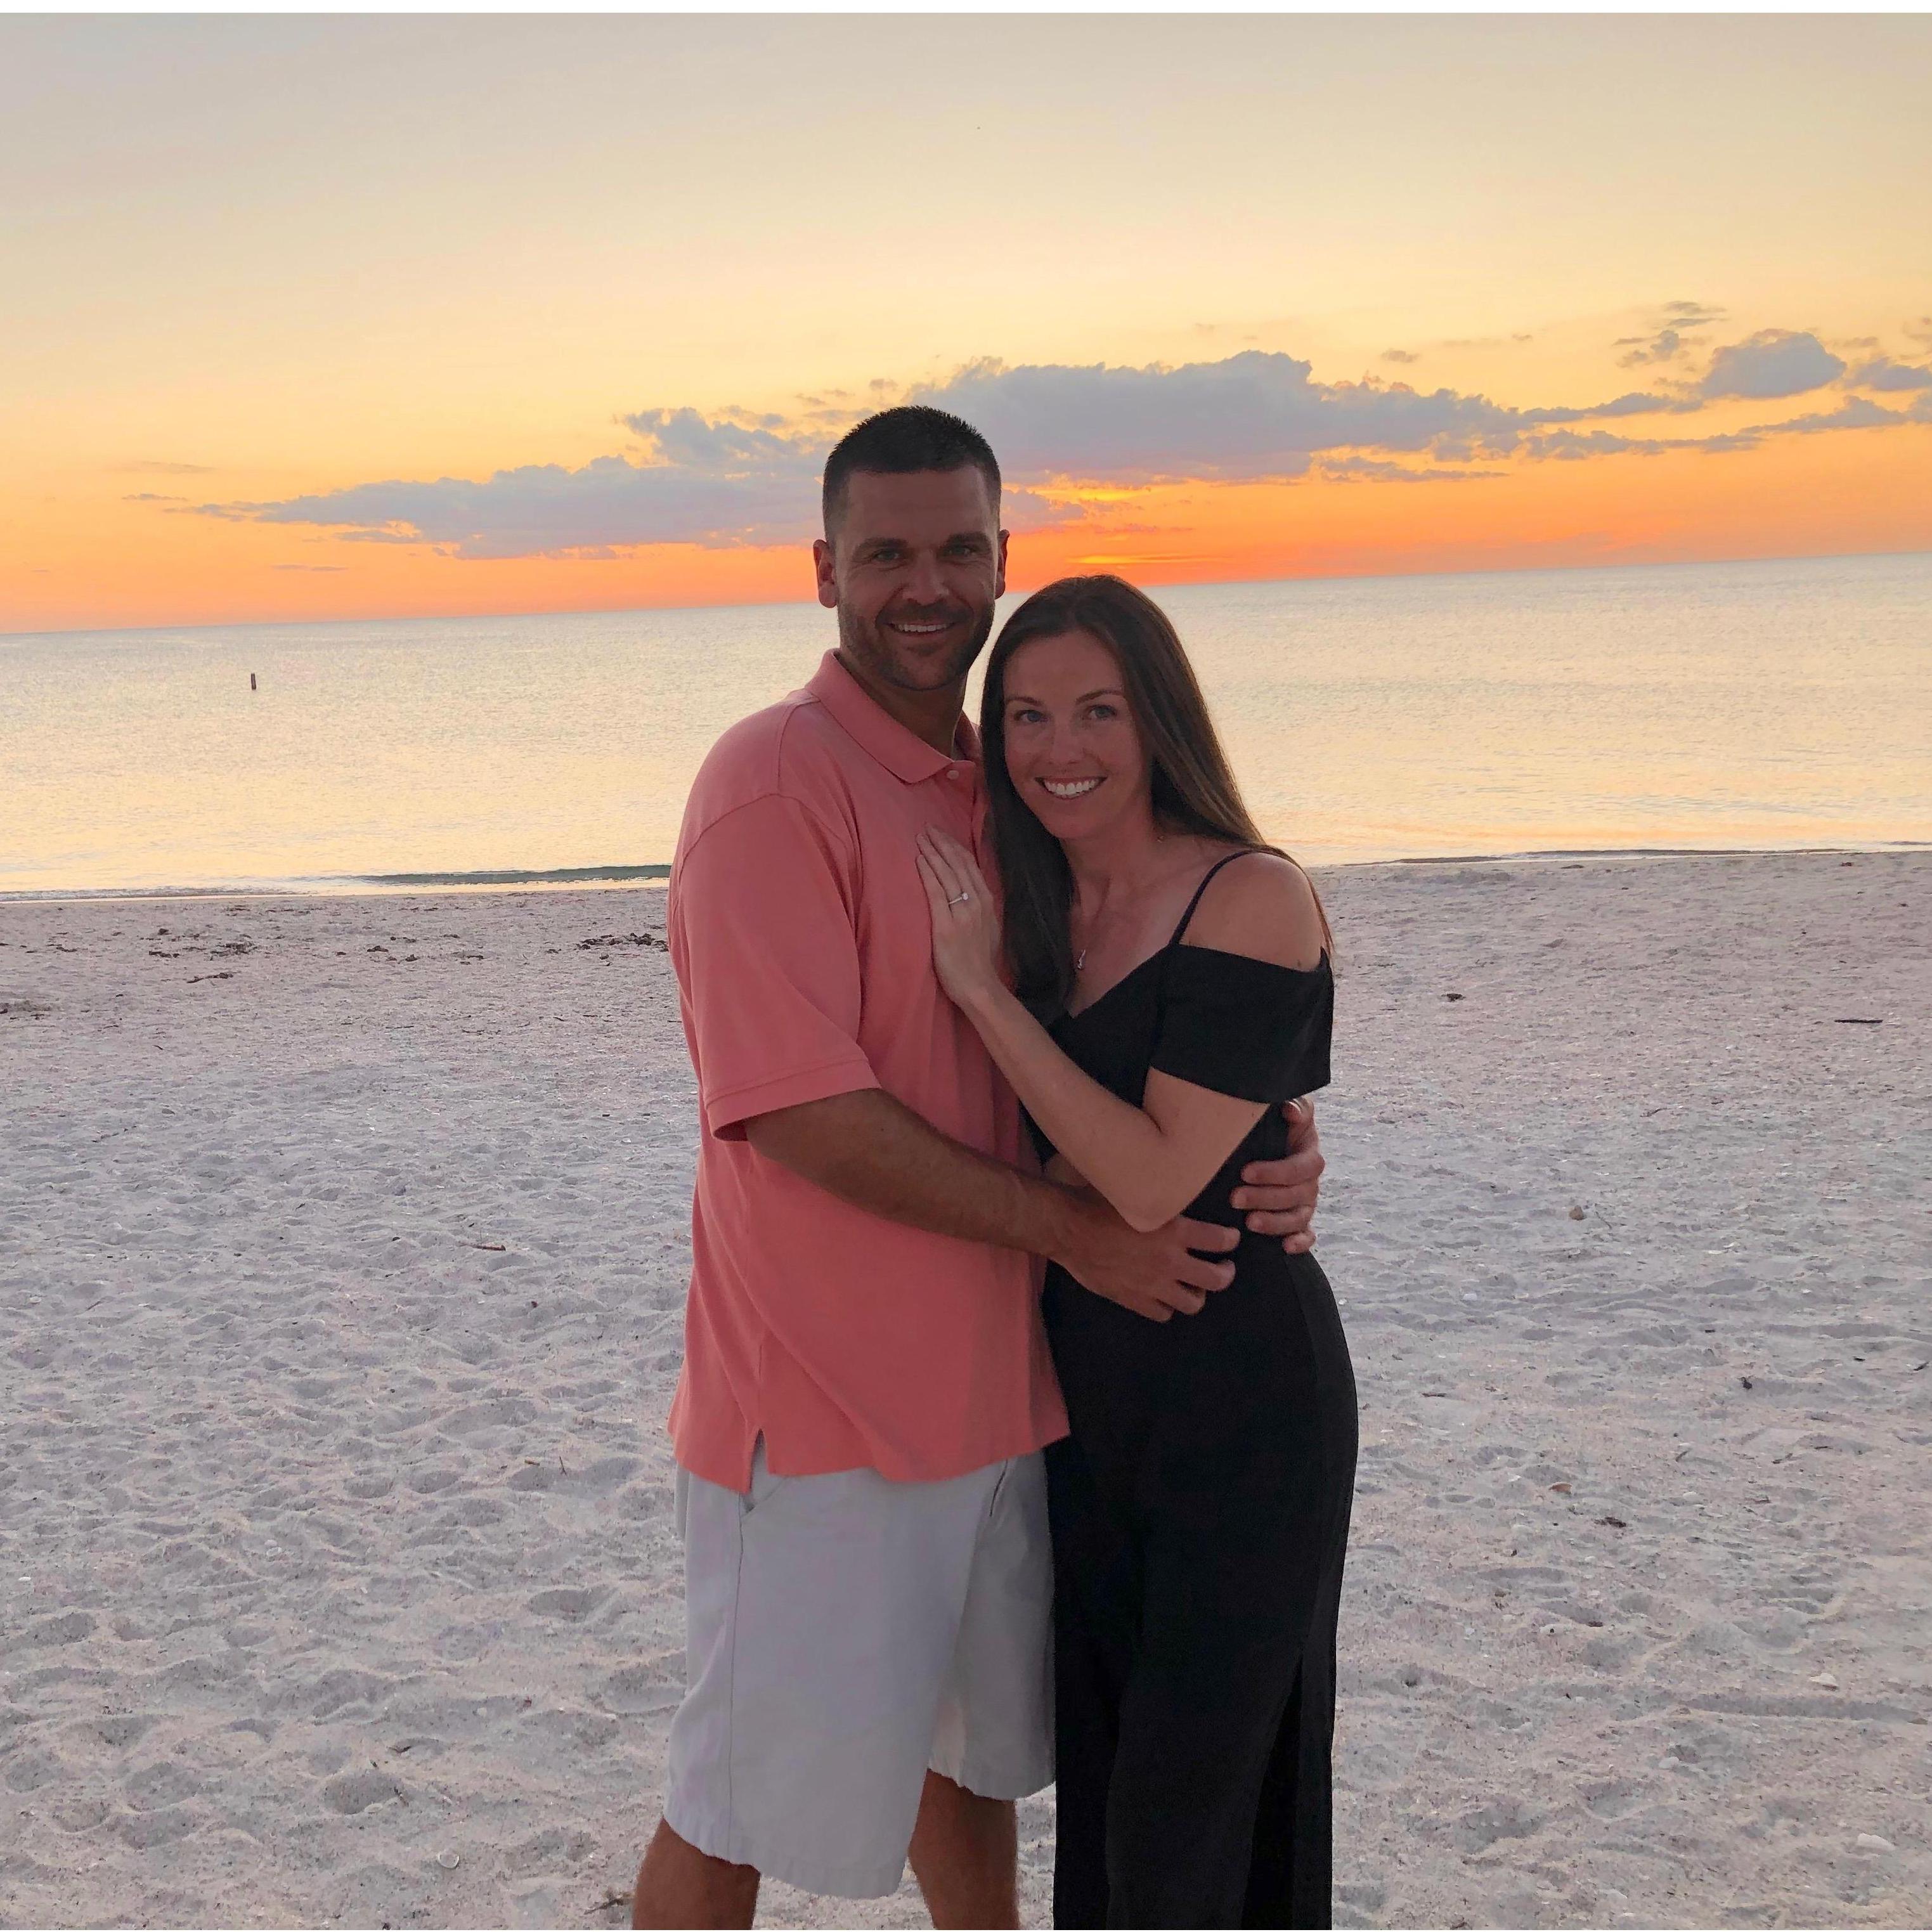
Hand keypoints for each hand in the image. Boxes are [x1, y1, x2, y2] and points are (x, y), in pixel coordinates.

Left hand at [915, 827, 1004, 1010]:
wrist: (980, 986)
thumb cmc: (980, 962)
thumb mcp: (988, 929)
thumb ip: (980, 909)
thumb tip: (970, 893)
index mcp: (987, 902)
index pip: (970, 866)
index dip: (956, 847)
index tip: (943, 835)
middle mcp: (977, 903)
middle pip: (959, 864)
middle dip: (942, 843)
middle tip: (928, 828)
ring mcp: (962, 913)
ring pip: (947, 874)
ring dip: (933, 852)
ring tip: (921, 838)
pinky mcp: (946, 926)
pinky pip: (935, 893)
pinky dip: (928, 873)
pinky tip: (919, 859)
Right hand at [1052, 1190, 1238, 1322]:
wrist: (1067, 1229)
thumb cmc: (1098, 1203)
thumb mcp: (1137, 1193)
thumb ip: (1162, 1197)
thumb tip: (1178, 1185)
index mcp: (1174, 1231)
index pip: (1219, 1241)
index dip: (1230, 1240)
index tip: (1230, 1238)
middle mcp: (1169, 1261)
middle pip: (1216, 1280)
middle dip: (1225, 1274)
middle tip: (1223, 1267)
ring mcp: (1152, 1285)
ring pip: (1192, 1303)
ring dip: (1198, 1294)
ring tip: (1195, 1286)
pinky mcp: (1133, 1299)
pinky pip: (1163, 1314)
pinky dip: (1168, 1307)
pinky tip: (1165, 1296)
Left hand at [1230, 1096, 1322, 1252]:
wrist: (1265, 1145)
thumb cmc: (1273, 1126)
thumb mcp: (1283, 1110)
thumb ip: (1294, 1106)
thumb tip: (1290, 1110)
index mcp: (1309, 1155)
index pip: (1301, 1168)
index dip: (1275, 1172)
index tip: (1245, 1172)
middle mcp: (1310, 1181)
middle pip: (1297, 1195)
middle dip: (1266, 1198)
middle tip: (1235, 1198)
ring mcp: (1306, 1203)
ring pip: (1299, 1217)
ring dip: (1276, 1222)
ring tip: (1250, 1223)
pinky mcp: (1300, 1221)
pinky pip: (1308, 1235)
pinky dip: (1300, 1242)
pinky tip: (1285, 1247)